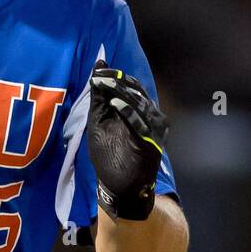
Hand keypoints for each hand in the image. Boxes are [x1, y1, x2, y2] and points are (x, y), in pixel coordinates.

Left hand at [87, 61, 168, 221]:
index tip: (98, 69)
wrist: (119, 185)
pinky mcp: (151, 142)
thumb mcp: (99, 121)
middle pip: (136, 91)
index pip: (129, 85)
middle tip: (100, 75)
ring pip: (140, 104)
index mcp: (137, 109)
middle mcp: (149, 116)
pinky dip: (128, 113)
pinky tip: (116, 104)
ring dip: (121, 92)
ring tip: (105, 84)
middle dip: (117, 81)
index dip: (114, 76)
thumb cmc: (109, 153)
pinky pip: (141, 124)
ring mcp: (152, 129)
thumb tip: (98, 66)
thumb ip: (99, 97)